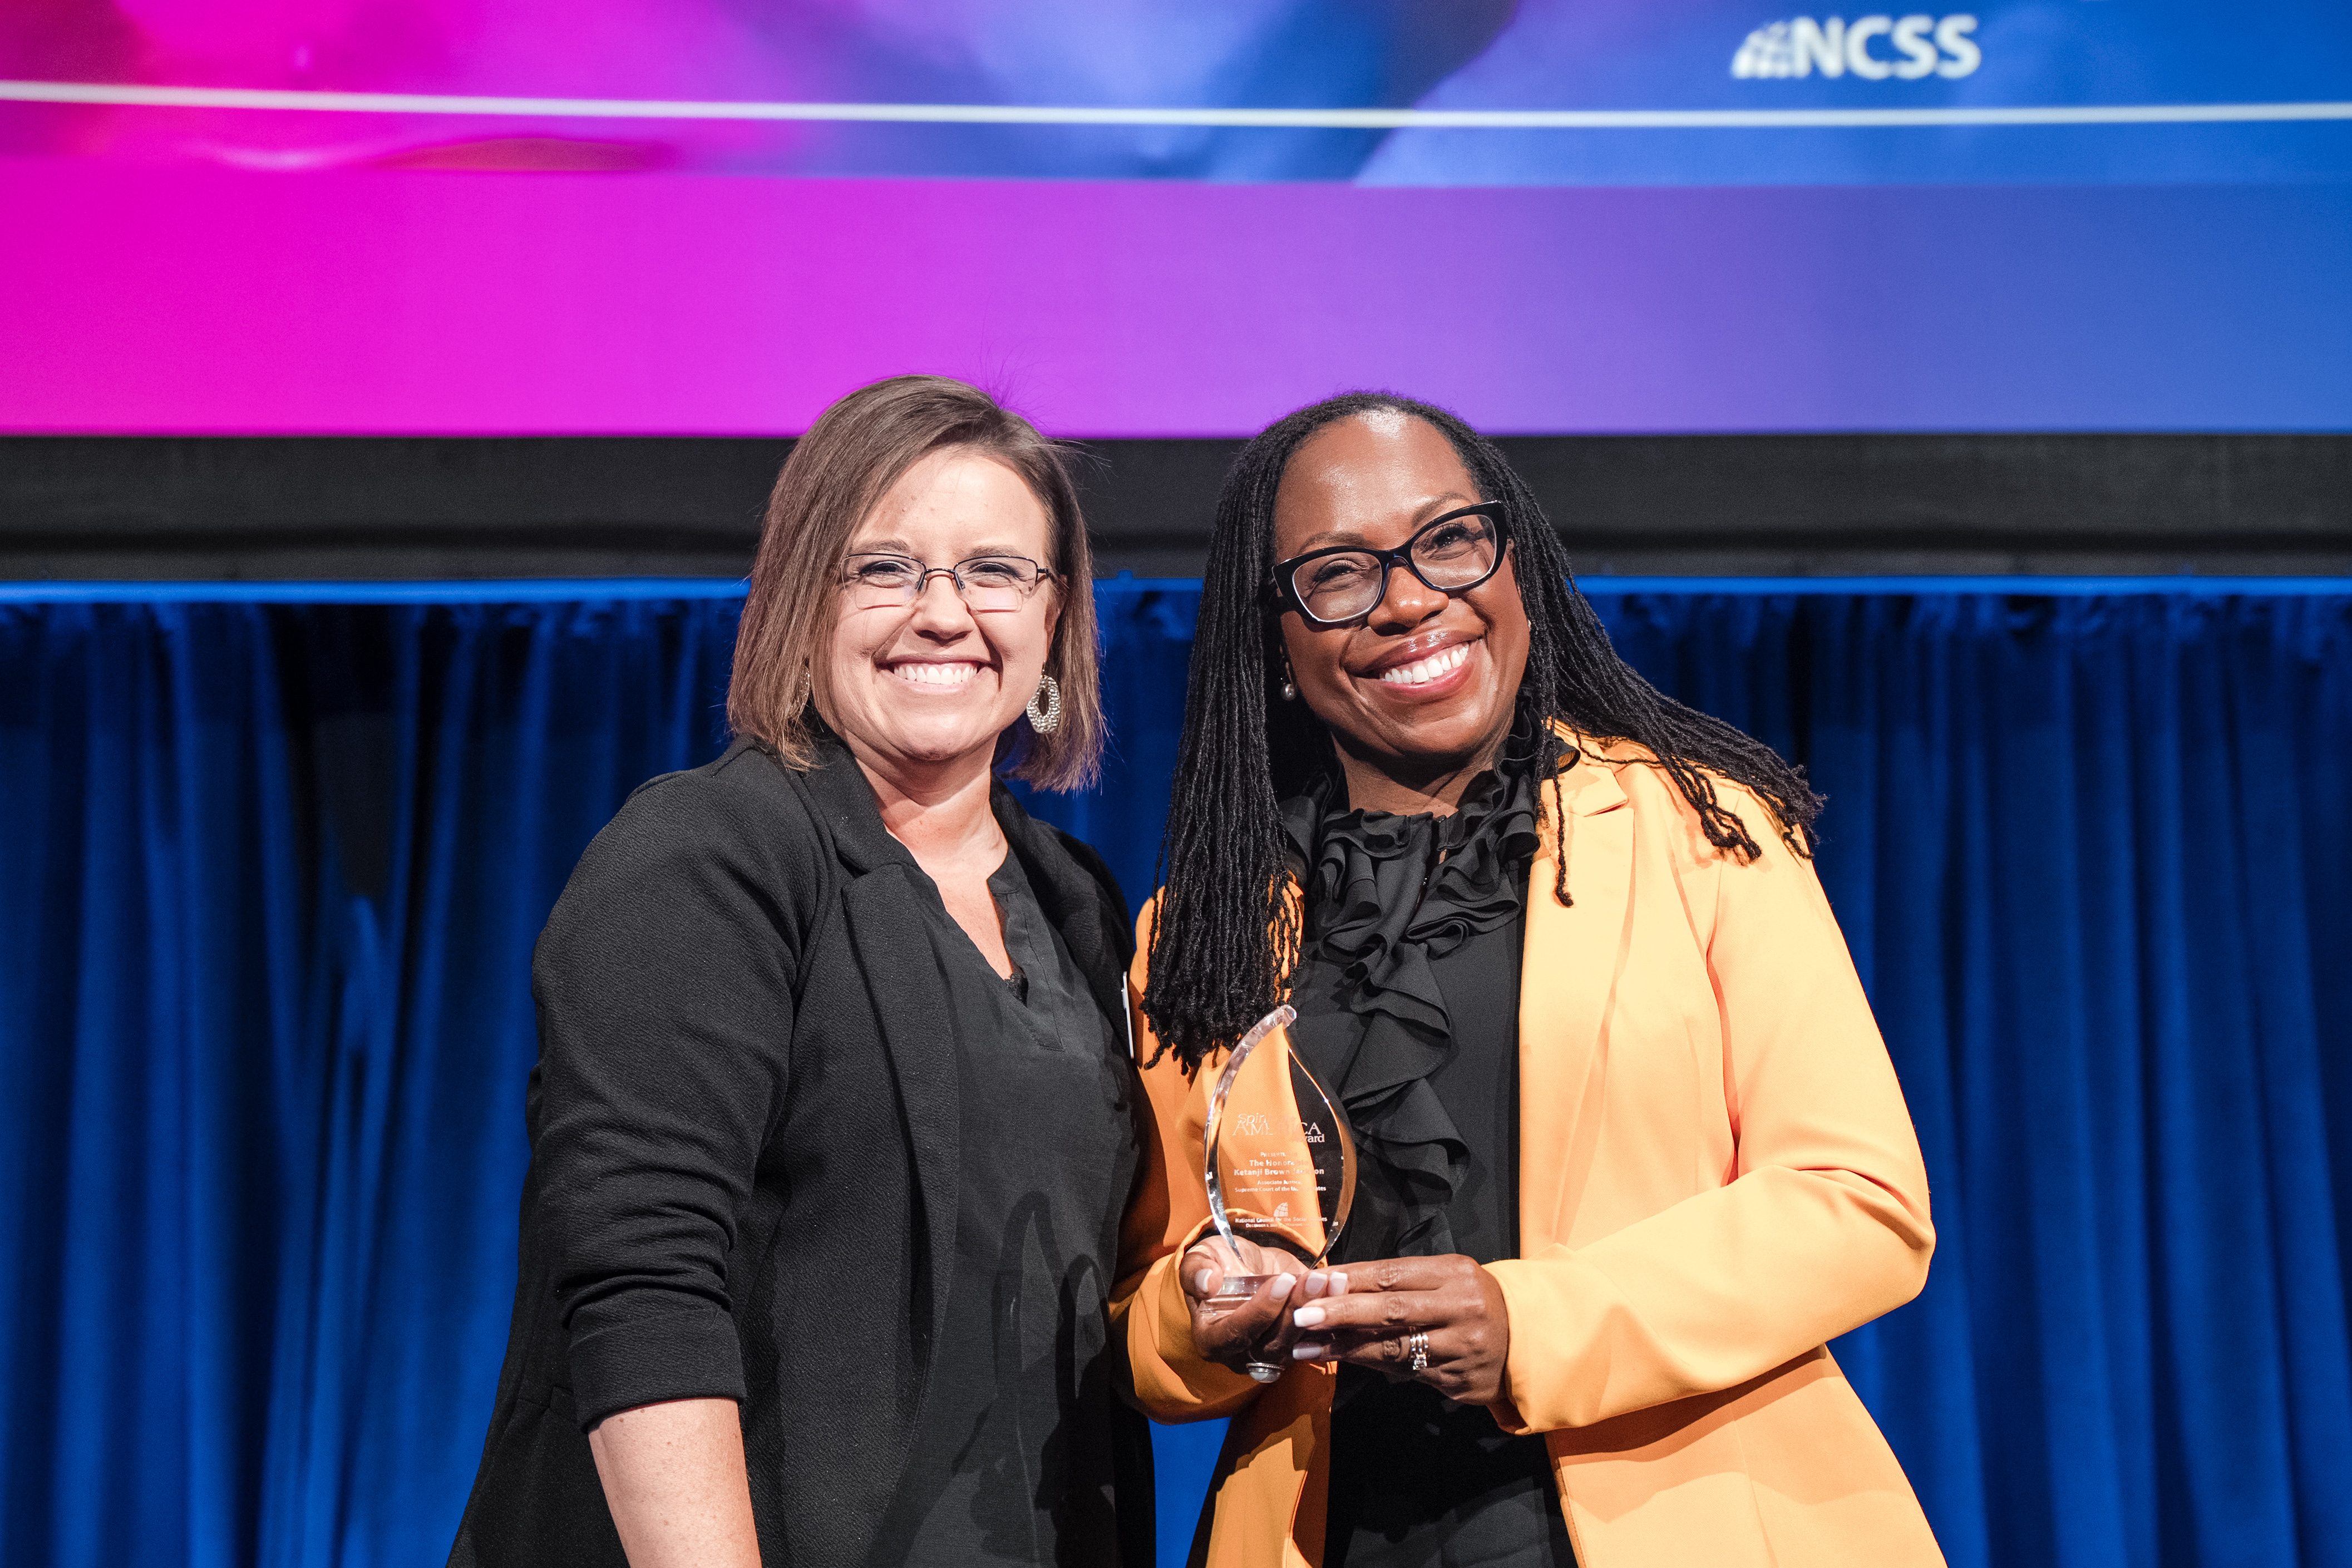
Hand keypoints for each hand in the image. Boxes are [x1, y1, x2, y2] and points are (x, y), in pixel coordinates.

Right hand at [1177, 1236, 1346, 1378]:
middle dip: (1296, 1309)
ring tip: (1333, 1281)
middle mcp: (1242, 1355)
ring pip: (1298, 1342)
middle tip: (1315, 1280)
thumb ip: (1196, 1270)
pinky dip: (1331, 1313)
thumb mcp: (1200, 1258)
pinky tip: (1341, 1288)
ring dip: (1318, 1311)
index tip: (1282, 1282)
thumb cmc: (1217, 1265)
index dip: (1260, 1310)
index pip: (1237, 1333)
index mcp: (1212, 1339)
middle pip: (1272, 1342)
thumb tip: (1207, 1283)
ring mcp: (1272, 1355)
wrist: (1243, 1267)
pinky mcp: (1297, 1347)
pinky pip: (1316, 1336)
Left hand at [1284, 1254, 1511, 1405]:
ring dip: (1346, 1348)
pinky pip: (1406, 1372)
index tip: (1312, 1283)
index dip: (1349, 1280)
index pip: (1392, 1274)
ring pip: (1394, 1348)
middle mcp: (1461, 1307)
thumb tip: (1336, 1282)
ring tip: (1308, 1347)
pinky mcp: (1459, 1379)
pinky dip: (1372, 1365)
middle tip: (1301, 1316)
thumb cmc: (1469, 1301)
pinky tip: (1344, 1362)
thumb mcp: (1444, 1278)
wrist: (1524, 1339)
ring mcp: (1462, 1346)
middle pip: (1392, 1310)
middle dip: (1341, 1313)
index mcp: (1454, 1273)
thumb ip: (1398, 1281)